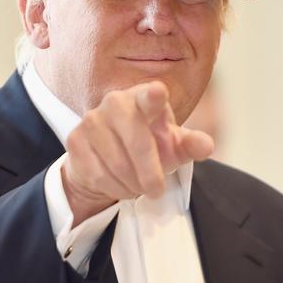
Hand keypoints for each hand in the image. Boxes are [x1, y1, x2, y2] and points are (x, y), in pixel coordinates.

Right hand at [61, 81, 213, 225]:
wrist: (110, 160)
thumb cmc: (149, 146)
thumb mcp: (174, 146)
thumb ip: (191, 144)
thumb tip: (207, 146)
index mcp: (144, 98)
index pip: (150, 96)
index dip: (153, 96)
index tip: (158, 92)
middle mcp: (116, 102)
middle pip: (137, 140)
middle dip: (150, 171)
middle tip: (157, 190)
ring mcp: (92, 119)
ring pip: (117, 162)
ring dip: (133, 183)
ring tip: (140, 186)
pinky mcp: (75, 140)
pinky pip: (98, 173)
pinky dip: (115, 187)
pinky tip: (122, 185)